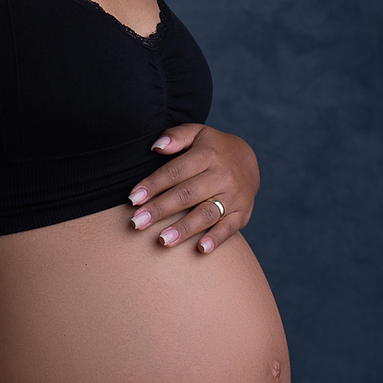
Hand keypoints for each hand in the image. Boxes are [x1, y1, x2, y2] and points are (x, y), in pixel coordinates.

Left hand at [126, 123, 259, 253]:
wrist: (250, 160)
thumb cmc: (212, 148)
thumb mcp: (197, 133)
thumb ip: (176, 136)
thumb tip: (157, 147)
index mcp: (208, 154)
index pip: (176, 171)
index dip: (153, 185)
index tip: (133, 199)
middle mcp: (223, 175)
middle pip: (188, 194)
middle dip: (161, 209)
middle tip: (137, 223)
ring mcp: (235, 196)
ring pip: (206, 213)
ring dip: (184, 228)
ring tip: (162, 240)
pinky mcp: (243, 214)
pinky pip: (229, 228)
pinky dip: (216, 239)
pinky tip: (201, 249)